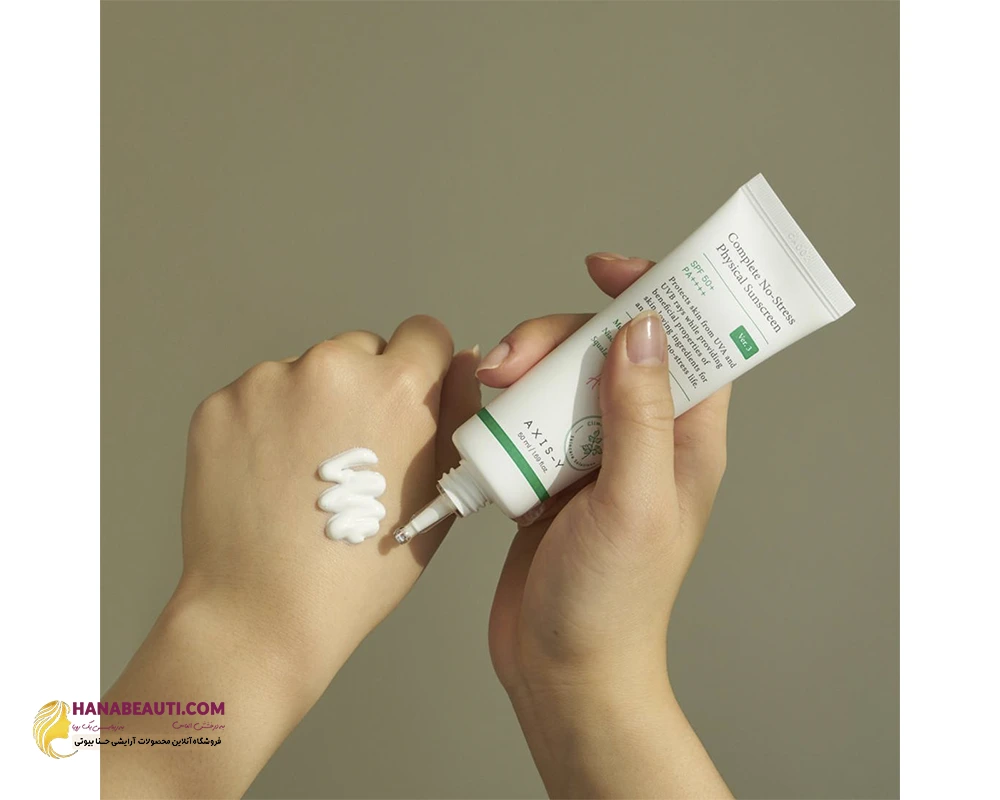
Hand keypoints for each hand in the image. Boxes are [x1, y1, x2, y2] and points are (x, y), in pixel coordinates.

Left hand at [178, 316, 480, 697]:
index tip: (403, 407)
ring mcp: (268, 382)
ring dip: (311, 404)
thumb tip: (462, 360)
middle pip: (361, 349)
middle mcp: (333, 367)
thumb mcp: (436, 494)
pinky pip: (257, 396)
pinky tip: (268, 477)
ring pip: (306, 372)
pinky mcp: (220, 404)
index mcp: (398, 387)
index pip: (424, 333)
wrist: (264, 611)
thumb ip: (457, 415)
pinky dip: (264, 424)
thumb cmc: (359, 570)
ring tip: (303, 474)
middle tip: (350, 454)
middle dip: (362, 387)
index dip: (421, 370)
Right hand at [479, 254, 731, 798]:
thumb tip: (643, 328)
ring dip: (523, 369)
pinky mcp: (552, 470)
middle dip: (557, 338)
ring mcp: (594, 452)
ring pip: (562, 375)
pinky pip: (530, 414)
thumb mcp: (634, 503)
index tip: (605, 269)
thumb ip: (642, 414)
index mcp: (687, 438)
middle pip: (607, 347)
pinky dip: (505, 405)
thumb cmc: (611, 603)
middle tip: (511, 363)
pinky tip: (484, 415)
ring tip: (488, 388)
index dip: (657, 292)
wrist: (560, 667)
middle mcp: (644, 437)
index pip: (690, 340)